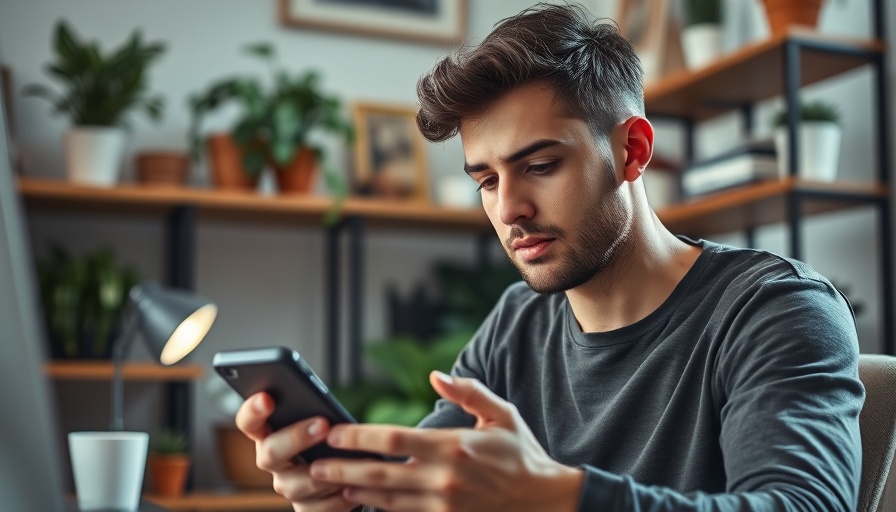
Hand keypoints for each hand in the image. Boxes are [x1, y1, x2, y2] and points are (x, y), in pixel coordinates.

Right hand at [235, 393, 358, 510]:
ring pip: (296, 484)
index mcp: (269, 433)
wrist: (349, 471)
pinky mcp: (305, 509)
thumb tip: (325, 412)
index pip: (249, 422)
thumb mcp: (321, 419)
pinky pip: (317, 508)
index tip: (266, 399)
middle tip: (323, 425)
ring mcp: (287, 486)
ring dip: (324, 472)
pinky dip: (337, 497)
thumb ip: (315, 412)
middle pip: (270, 453)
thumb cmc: (331, 436)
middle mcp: (272, 461)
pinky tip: (353, 485)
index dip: (253, 411)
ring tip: (348, 460)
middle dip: (296, 438)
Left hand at [308, 372, 582, 511]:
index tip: (334, 432)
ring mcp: (444, 506)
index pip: (393, 440)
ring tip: (329, 484)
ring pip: (386, 502)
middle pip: (380, 476)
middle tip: (314, 466)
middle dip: (343, 470)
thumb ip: (467, 392)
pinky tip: (361, 503)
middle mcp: (444, 479)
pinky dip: (381, 510)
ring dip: (355, 493)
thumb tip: (435, 374)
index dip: (358, 437)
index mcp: (454, 447)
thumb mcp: (501, 414)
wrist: (544, 502)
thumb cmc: (521, 453)